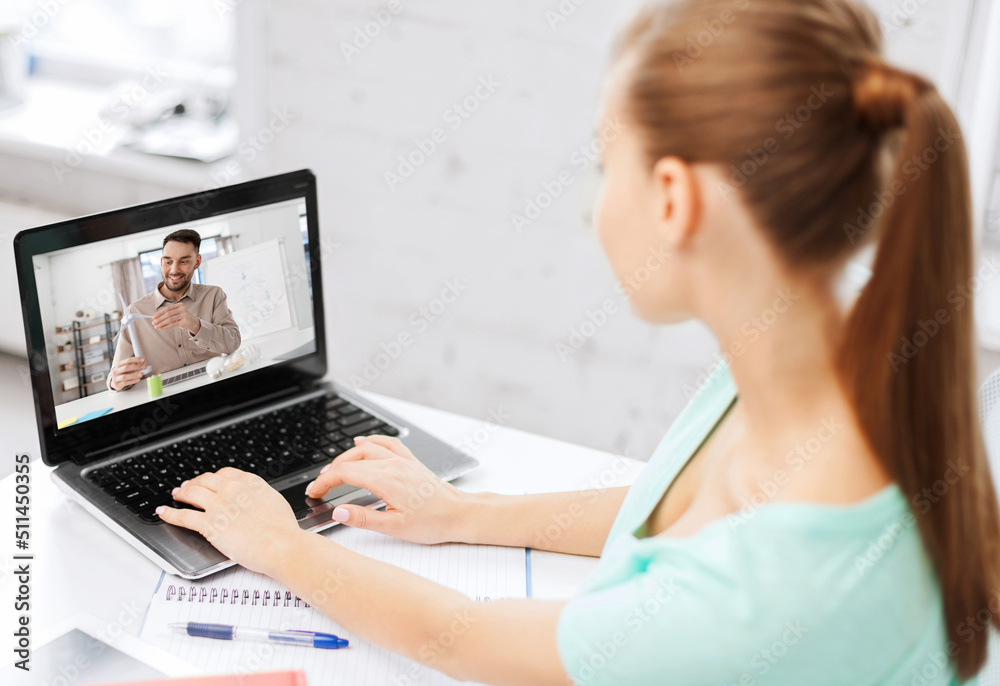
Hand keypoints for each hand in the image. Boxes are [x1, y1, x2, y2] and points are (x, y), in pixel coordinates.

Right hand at [110, 356, 145, 390]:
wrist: (115, 383)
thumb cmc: (123, 373)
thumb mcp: (126, 368)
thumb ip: (133, 365)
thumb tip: (143, 364)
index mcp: (119, 365)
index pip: (128, 360)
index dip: (136, 359)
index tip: (144, 359)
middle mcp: (116, 371)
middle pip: (126, 368)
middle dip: (136, 367)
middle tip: (144, 367)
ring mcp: (116, 378)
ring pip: (125, 376)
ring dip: (134, 375)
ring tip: (141, 374)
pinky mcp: (117, 384)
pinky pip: (125, 383)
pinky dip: (132, 381)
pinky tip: (138, 379)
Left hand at [153, 302, 200, 334]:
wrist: (193, 322)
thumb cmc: (183, 317)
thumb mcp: (177, 313)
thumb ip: (169, 313)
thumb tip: (156, 318)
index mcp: (179, 305)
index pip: (167, 308)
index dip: (159, 313)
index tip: (153, 317)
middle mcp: (182, 309)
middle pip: (168, 313)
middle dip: (159, 319)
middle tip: (153, 322)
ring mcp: (184, 315)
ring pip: (170, 319)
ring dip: (161, 323)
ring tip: (156, 326)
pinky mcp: (185, 321)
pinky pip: (173, 324)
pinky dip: (166, 326)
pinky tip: (161, 328)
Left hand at [157, 467, 304, 576]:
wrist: (280, 544)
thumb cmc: (283, 530)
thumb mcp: (275, 502)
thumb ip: (260, 498)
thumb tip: (256, 502)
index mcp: (250, 483)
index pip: (225, 474)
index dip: (213, 477)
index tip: (209, 481)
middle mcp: (232, 490)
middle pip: (205, 480)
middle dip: (194, 482)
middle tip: (188, 486)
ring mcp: (218, 505)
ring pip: (191, 493)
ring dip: (181, 493)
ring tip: (176, 496)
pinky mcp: (208, 524)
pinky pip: (183, 516)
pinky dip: (170, 513)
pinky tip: (163, 512)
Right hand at [305, 435, 471, 544]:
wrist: (459, 513)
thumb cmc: (432, 522)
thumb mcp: (393, 527)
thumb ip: (362, 518)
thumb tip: (338, 512)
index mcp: (386, 480)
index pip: (345, 473)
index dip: (325, 482)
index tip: (315, 492)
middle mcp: (393, 465)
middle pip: (352, 459)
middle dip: (331, 470)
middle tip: (320, 485)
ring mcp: (403, 460)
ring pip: (367, 448)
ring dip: (346, 456)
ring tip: (334, 469)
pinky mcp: (410, 461)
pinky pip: (387, 443)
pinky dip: (370, 441)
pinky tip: (362, 443)